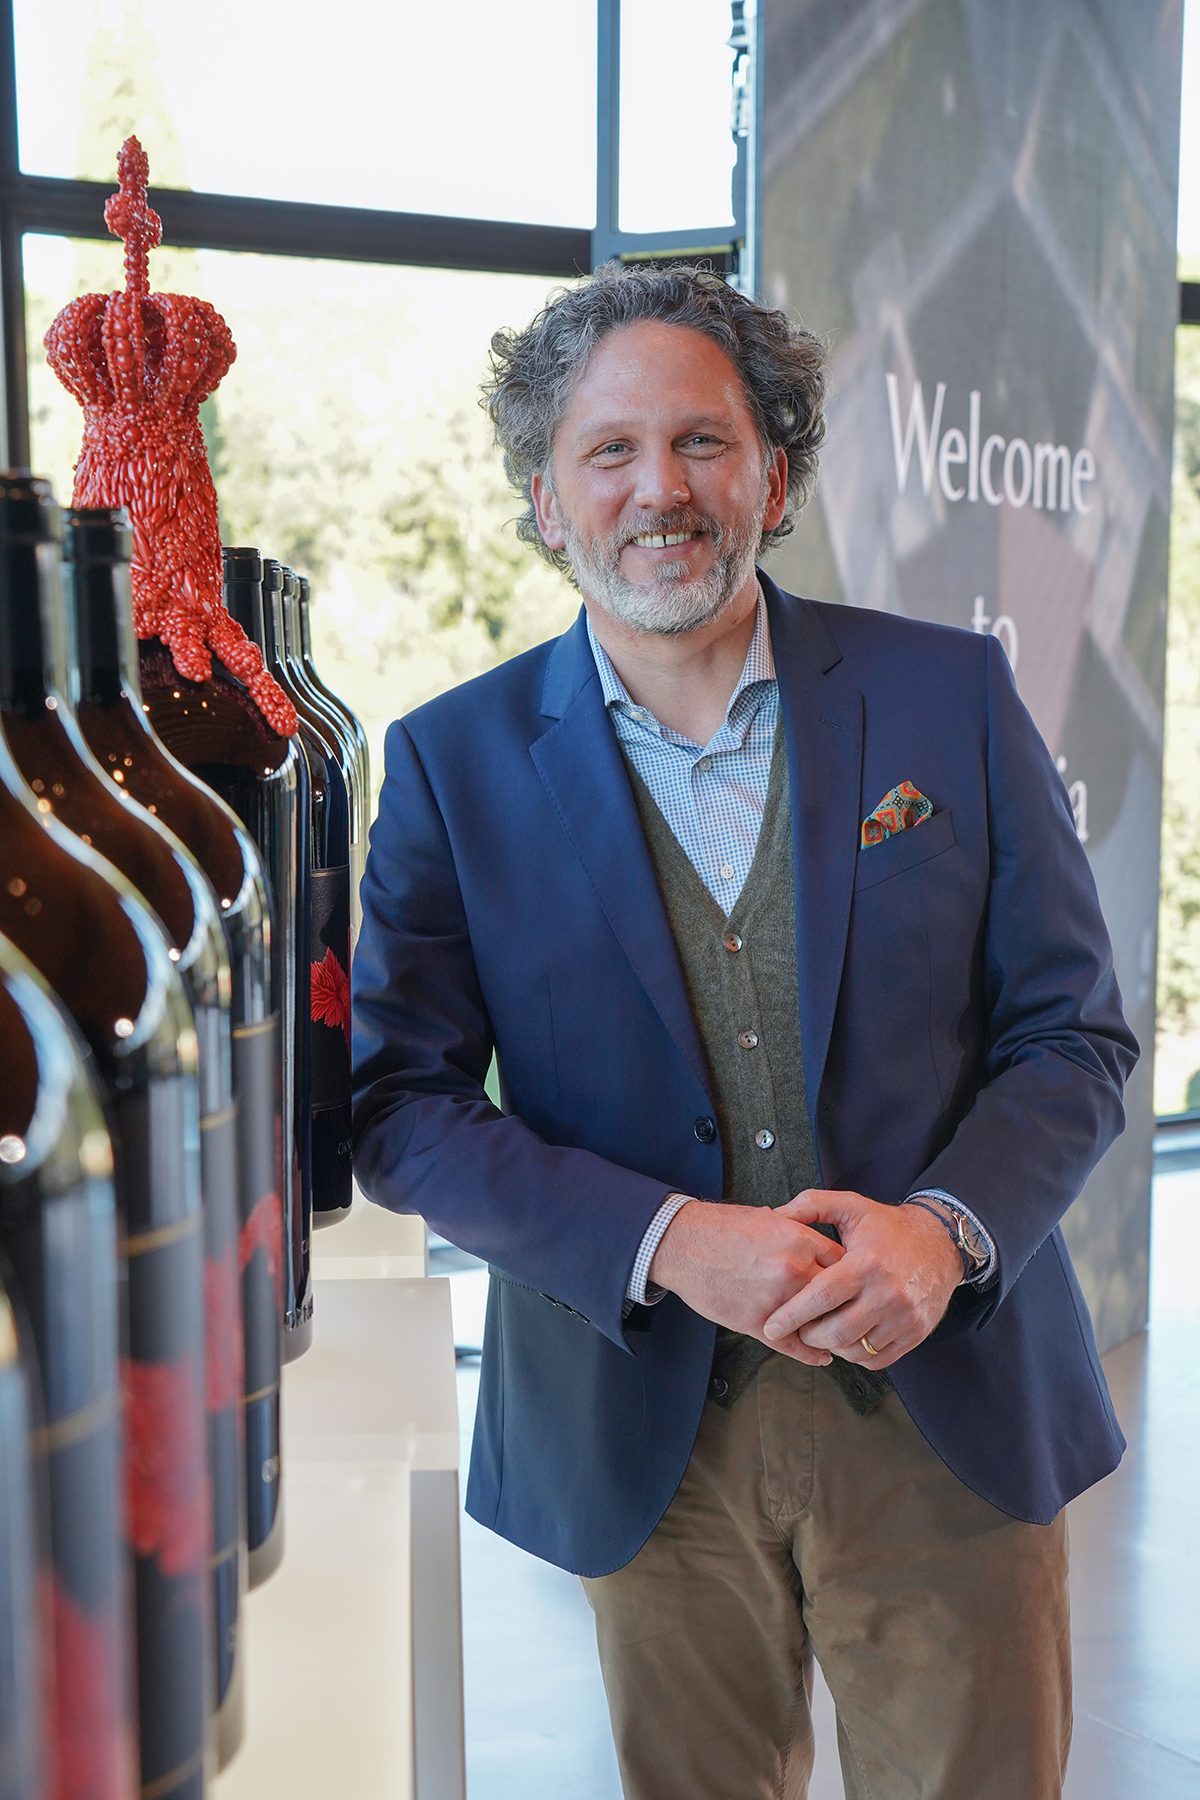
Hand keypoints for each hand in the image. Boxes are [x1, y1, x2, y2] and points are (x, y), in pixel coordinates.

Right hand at [648, 1200, 845, 1365]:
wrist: (684, 1244)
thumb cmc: (722, 1228)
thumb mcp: (766, 1218)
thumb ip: (793, 1229)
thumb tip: (807, 1231)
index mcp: (799, 1240)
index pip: (843, 1263)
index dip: (850, 1275)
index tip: (852, 1284)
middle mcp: (794, 1271)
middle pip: (839, 1295)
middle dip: (846, 1304)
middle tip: (854, 1313)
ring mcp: (777, 1300)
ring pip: (820, 1324)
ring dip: (830, 1331)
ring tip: (840, 1338)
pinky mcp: (757, 1323)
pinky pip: (795, 1346)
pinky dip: (812, 1355)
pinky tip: (822, 1356)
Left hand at [759, 1189, 962, 1370]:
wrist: (941, 1243)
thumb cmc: (888, 1227)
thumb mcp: (851, 1205)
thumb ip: (810, 1206)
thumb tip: (775, 1215)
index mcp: (866, 1263)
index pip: (822, 1297)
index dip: (792, 1315)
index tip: (771, 1326)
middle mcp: (888, 1293)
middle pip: (836, 1331)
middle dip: (808, 1335)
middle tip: (798, 1329)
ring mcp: (904, 1316)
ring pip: (856, 1350)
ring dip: (832, 1347)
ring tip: (822, 1332)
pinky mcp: (916, 1333)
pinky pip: (878, 1359)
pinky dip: (857, 1355)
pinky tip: (848, 1339)